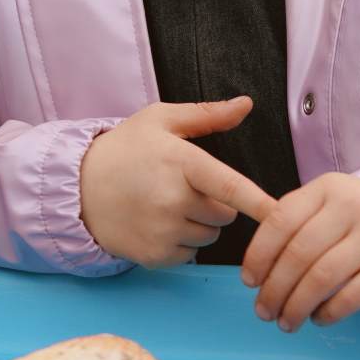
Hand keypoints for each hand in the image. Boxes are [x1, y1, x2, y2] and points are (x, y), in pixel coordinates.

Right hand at [78, 97, 277, 267]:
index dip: (260, 203)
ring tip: (166, 206)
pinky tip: (157, 224)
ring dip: (199, 225)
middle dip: (215, 203)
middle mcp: (171, 199)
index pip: (230, 186)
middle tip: (184, 188)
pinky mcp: (154, 255)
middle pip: (226, 214)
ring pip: (209, 236)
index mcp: (179, 162)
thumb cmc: (123, 150)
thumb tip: (246, 104)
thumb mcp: (159, 120)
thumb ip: (206, 115)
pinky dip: (180, 244)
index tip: (283, 214)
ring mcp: (161, 230)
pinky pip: (189, 255)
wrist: (76, 186)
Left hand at [241, 172, 359, 330]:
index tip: (249, 281)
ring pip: (323, 277)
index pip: (280, 221)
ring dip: (297, 306)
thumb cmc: (355, 222)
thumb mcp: (325, 208)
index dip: (258, 255)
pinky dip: (329, 313)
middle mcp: (353, 206)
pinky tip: (318, 319)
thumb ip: (291, 226)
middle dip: (275, 289)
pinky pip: (353, 296)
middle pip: (299, 254)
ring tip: (286, 322)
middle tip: (263, 311)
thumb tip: (253, 271)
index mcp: (326, 188)